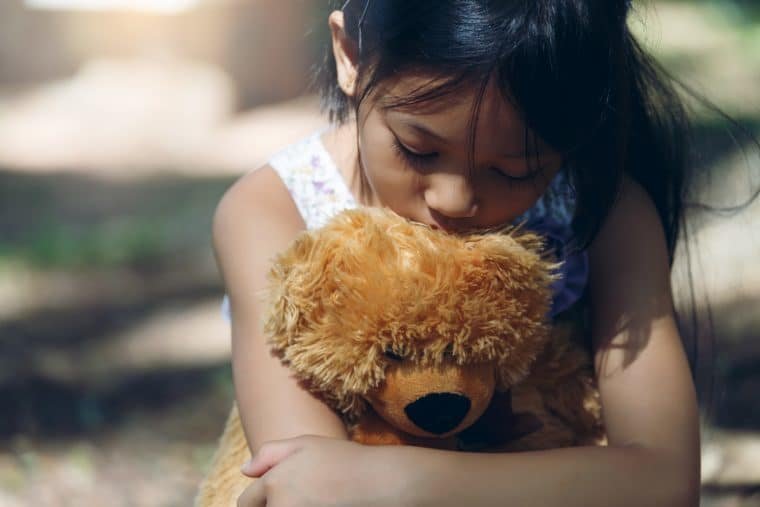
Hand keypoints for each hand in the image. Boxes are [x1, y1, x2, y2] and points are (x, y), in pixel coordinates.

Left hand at [237, 435, 407, 506]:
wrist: (380, 483)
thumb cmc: (343, 460)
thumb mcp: (305, 444)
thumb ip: (270, 454)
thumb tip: (245, 470)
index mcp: (274, 485)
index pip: (246, 503)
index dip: (257, 499)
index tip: (276, 495)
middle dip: (272, 505)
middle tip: (300, 494)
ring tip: (311, 499)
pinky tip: (323, 504)